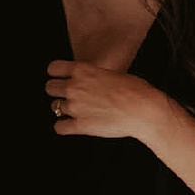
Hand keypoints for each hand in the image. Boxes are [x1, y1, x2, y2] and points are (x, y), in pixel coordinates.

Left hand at [44, 60, 169, 140]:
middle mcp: (75, 87)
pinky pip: (59, 127)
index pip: (53, 68)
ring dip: (63, 109)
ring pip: (55, 107)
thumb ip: (95, 75)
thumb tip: (92, 80)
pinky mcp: (80, 126)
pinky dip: (63, 127)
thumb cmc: (135, 90)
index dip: (56, 73)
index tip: (59, 77)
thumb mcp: (112, 73)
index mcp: (83, 70)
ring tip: (74, 111)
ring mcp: (75, 107)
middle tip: (66, 95)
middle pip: (50, 87)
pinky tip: (70, 125)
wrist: (143, 110)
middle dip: (57, 91)